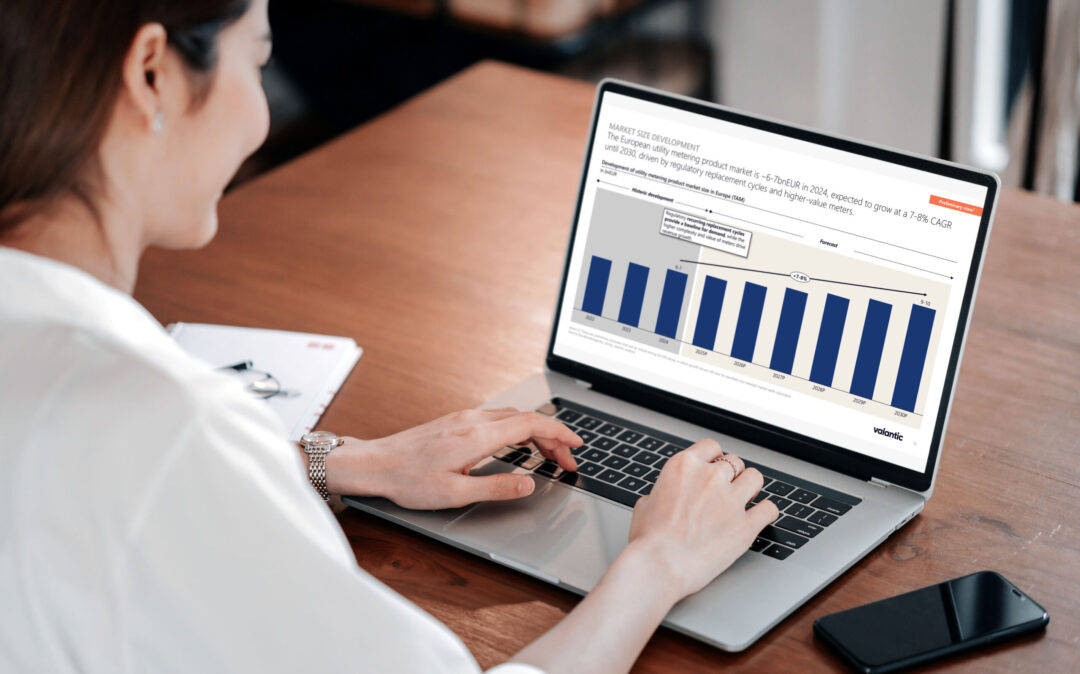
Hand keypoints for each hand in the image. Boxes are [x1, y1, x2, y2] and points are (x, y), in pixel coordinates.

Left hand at [324, 408, 581, 508]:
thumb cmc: (408, 480)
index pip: (531, 424)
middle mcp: (473, 420)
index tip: (576, 445)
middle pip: (526, 419)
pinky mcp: (455, 421)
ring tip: (548, 455)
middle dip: (552, 437)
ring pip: (512, 417)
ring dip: (536, 433)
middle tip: (567, 461)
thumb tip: (529, 482)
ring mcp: (463, 418)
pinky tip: (518, 445)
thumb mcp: (456, 493)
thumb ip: (496, 486)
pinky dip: (518, 430)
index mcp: (477, 436)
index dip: (559, 432)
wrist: (374, 464)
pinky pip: (497, 419)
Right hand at [626, 439, 778, 599]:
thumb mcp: (645, 505)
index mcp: (684, 466)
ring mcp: (731, 500)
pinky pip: (769, 508)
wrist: (660, 565)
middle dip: (731, 476)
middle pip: (734, 462)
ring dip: (750, 487)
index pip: (711, 447)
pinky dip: (766, 512)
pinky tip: (760, 517)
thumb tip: (663, 499)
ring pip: (755, 478)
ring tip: (744, 499)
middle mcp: (710, 477)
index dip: (713, 459)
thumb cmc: (648, 540)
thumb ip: (662, 494)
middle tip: (725, 491)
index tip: (712, 469)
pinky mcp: (746, 525)